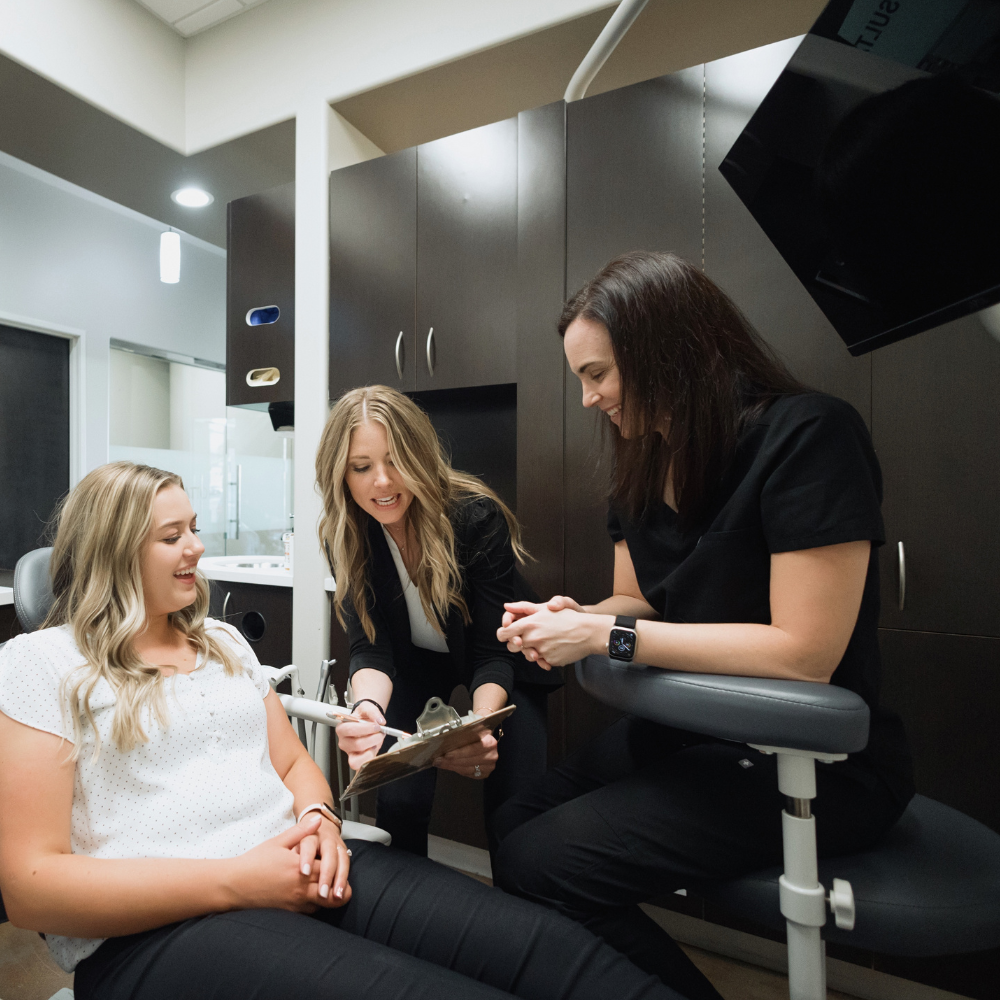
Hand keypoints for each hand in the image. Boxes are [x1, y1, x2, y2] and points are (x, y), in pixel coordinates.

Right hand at [229, 814, 351, 912]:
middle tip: (341, 878)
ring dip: (328, 895)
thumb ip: (301, 831)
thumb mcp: (278, 842)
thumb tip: (318, 820)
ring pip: (322, 904)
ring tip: (327, 884)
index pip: (329, 869)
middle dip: (339, 885)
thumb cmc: (255, 861)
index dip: (336, 865)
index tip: (337, 859)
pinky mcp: (287, 913)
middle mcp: (299, 889)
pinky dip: (315, 903)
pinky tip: (312, 893)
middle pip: (331, 892)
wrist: (234, 885)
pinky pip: (309, 911)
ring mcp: (294, 903)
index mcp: (299, 869)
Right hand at [336, 700, 385, 769]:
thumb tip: (380, 721)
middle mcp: (344, 742)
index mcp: (342, 728)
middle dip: (373, 738)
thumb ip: (374, 712)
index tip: (377, 726)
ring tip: (376, 742)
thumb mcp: (367, 708)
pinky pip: (361, 766)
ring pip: (357, 759)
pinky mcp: (357, 760)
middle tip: (380, 733)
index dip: (366, 729)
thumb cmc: (363, 716)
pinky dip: (370, 758)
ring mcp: (349, 752)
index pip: (350, 729)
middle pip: (357, 744)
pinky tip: (374, 748)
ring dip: (371, 750)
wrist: (366, 721)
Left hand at [434, 730, 497, 778]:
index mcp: (490, 742)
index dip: (460, 752)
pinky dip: (457, 770)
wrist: (487, 740)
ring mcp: (489, 766)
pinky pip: (469, 774)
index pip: (474, 749)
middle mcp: (491, 755)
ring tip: (440, 763)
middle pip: (469, 760)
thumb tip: (447, 735)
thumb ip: (465, 732)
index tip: (447, 754)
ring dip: (452, 766)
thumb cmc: (478, 734)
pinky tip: (449, 766)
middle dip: (451, 761)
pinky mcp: (485, 773)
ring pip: (467, 769)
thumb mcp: (473, 729)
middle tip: (438, 760)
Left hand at [497, 607, 608, 667]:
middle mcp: (533, 638)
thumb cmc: (568, 617)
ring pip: (527, 655)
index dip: (504, 633)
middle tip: (526, 638)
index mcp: (530, 623)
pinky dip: (545, 657)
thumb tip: (506, 606)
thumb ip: (524, 607)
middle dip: (517, 643)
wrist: (589, 632)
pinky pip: (541, 661)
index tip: (509, 633)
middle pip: (512, 646)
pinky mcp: (550, 661)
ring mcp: (541, 651)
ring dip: (532, 650)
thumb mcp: (546, 608)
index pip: (503, 633)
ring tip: (544, 642)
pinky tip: (554, 648)